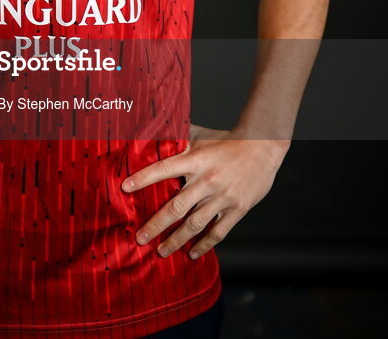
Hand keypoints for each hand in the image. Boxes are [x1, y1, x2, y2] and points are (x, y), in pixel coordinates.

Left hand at [121, 123, 287, 259]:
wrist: (263, 148)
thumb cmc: (228, 140)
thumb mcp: (201, 136)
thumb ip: (178, 139)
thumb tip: (154, 134)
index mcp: (195, 159)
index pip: (164, 169)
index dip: (143, 178)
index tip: (125, 188)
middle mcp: (207, 180)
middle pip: (176, 206)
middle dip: (156, 225)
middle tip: (140, 238)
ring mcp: (222, 197)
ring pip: (195, 224)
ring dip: (176, 240)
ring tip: (161, 251)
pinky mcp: (237, 209)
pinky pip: (218, 232)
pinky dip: (204, 245)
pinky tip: (193, 253)